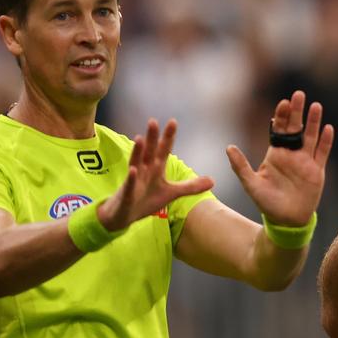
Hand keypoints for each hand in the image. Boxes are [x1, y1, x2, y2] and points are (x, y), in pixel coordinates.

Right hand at [99, 119, 213, 230]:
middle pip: (149, 152)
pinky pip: (130, 185)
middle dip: (152, 138)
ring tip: (140, 138)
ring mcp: (134, 181)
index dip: (168, 137)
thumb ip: (190, 186)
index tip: (173, 122)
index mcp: (155, 169)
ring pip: (136, 163)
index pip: (163, 150)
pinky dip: (132, 178)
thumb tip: (213, 181)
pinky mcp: (127, 194)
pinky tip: (134, 170)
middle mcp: (144, 171)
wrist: (124, 216)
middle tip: (153, 121)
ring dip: (138, 152)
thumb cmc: (146, 200)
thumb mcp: (172, 193)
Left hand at [227, 90, 333, 226]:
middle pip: (295, 128)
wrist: (286, 220)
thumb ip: (240, 166)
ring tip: (316, 106)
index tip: (282, 103)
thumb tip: (228, 147)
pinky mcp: (317, 171)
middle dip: (297, 111)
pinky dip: (325, 141)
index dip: (281, 116)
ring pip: (310, 136)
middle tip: (298, 94)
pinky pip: (322, 153)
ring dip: (313, 121)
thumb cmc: (266, 203)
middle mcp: (291, 154)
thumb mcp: (250, 184)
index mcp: (275, 154)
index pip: (279, 130)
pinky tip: (328, 128)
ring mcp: (305, 161)